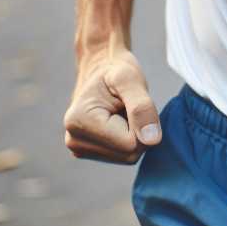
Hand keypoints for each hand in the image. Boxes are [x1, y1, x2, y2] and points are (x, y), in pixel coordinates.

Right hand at [64, 47, 160, 163]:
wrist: (100, 68)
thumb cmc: (116, 71)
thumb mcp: (130, 79)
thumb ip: (142, 107)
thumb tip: (152, 140)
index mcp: (79, 122)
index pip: (130, 144)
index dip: (142, 124)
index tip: (130, 102)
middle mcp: (74, 140)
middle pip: (129, 155)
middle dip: (139, 131)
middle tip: (127, 106)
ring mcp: (79, 149)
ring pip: (128, 157)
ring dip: (135, 134)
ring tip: (122, 112)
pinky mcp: (88, 152)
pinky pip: (123, 155)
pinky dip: (128, 139)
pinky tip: (118, 121)